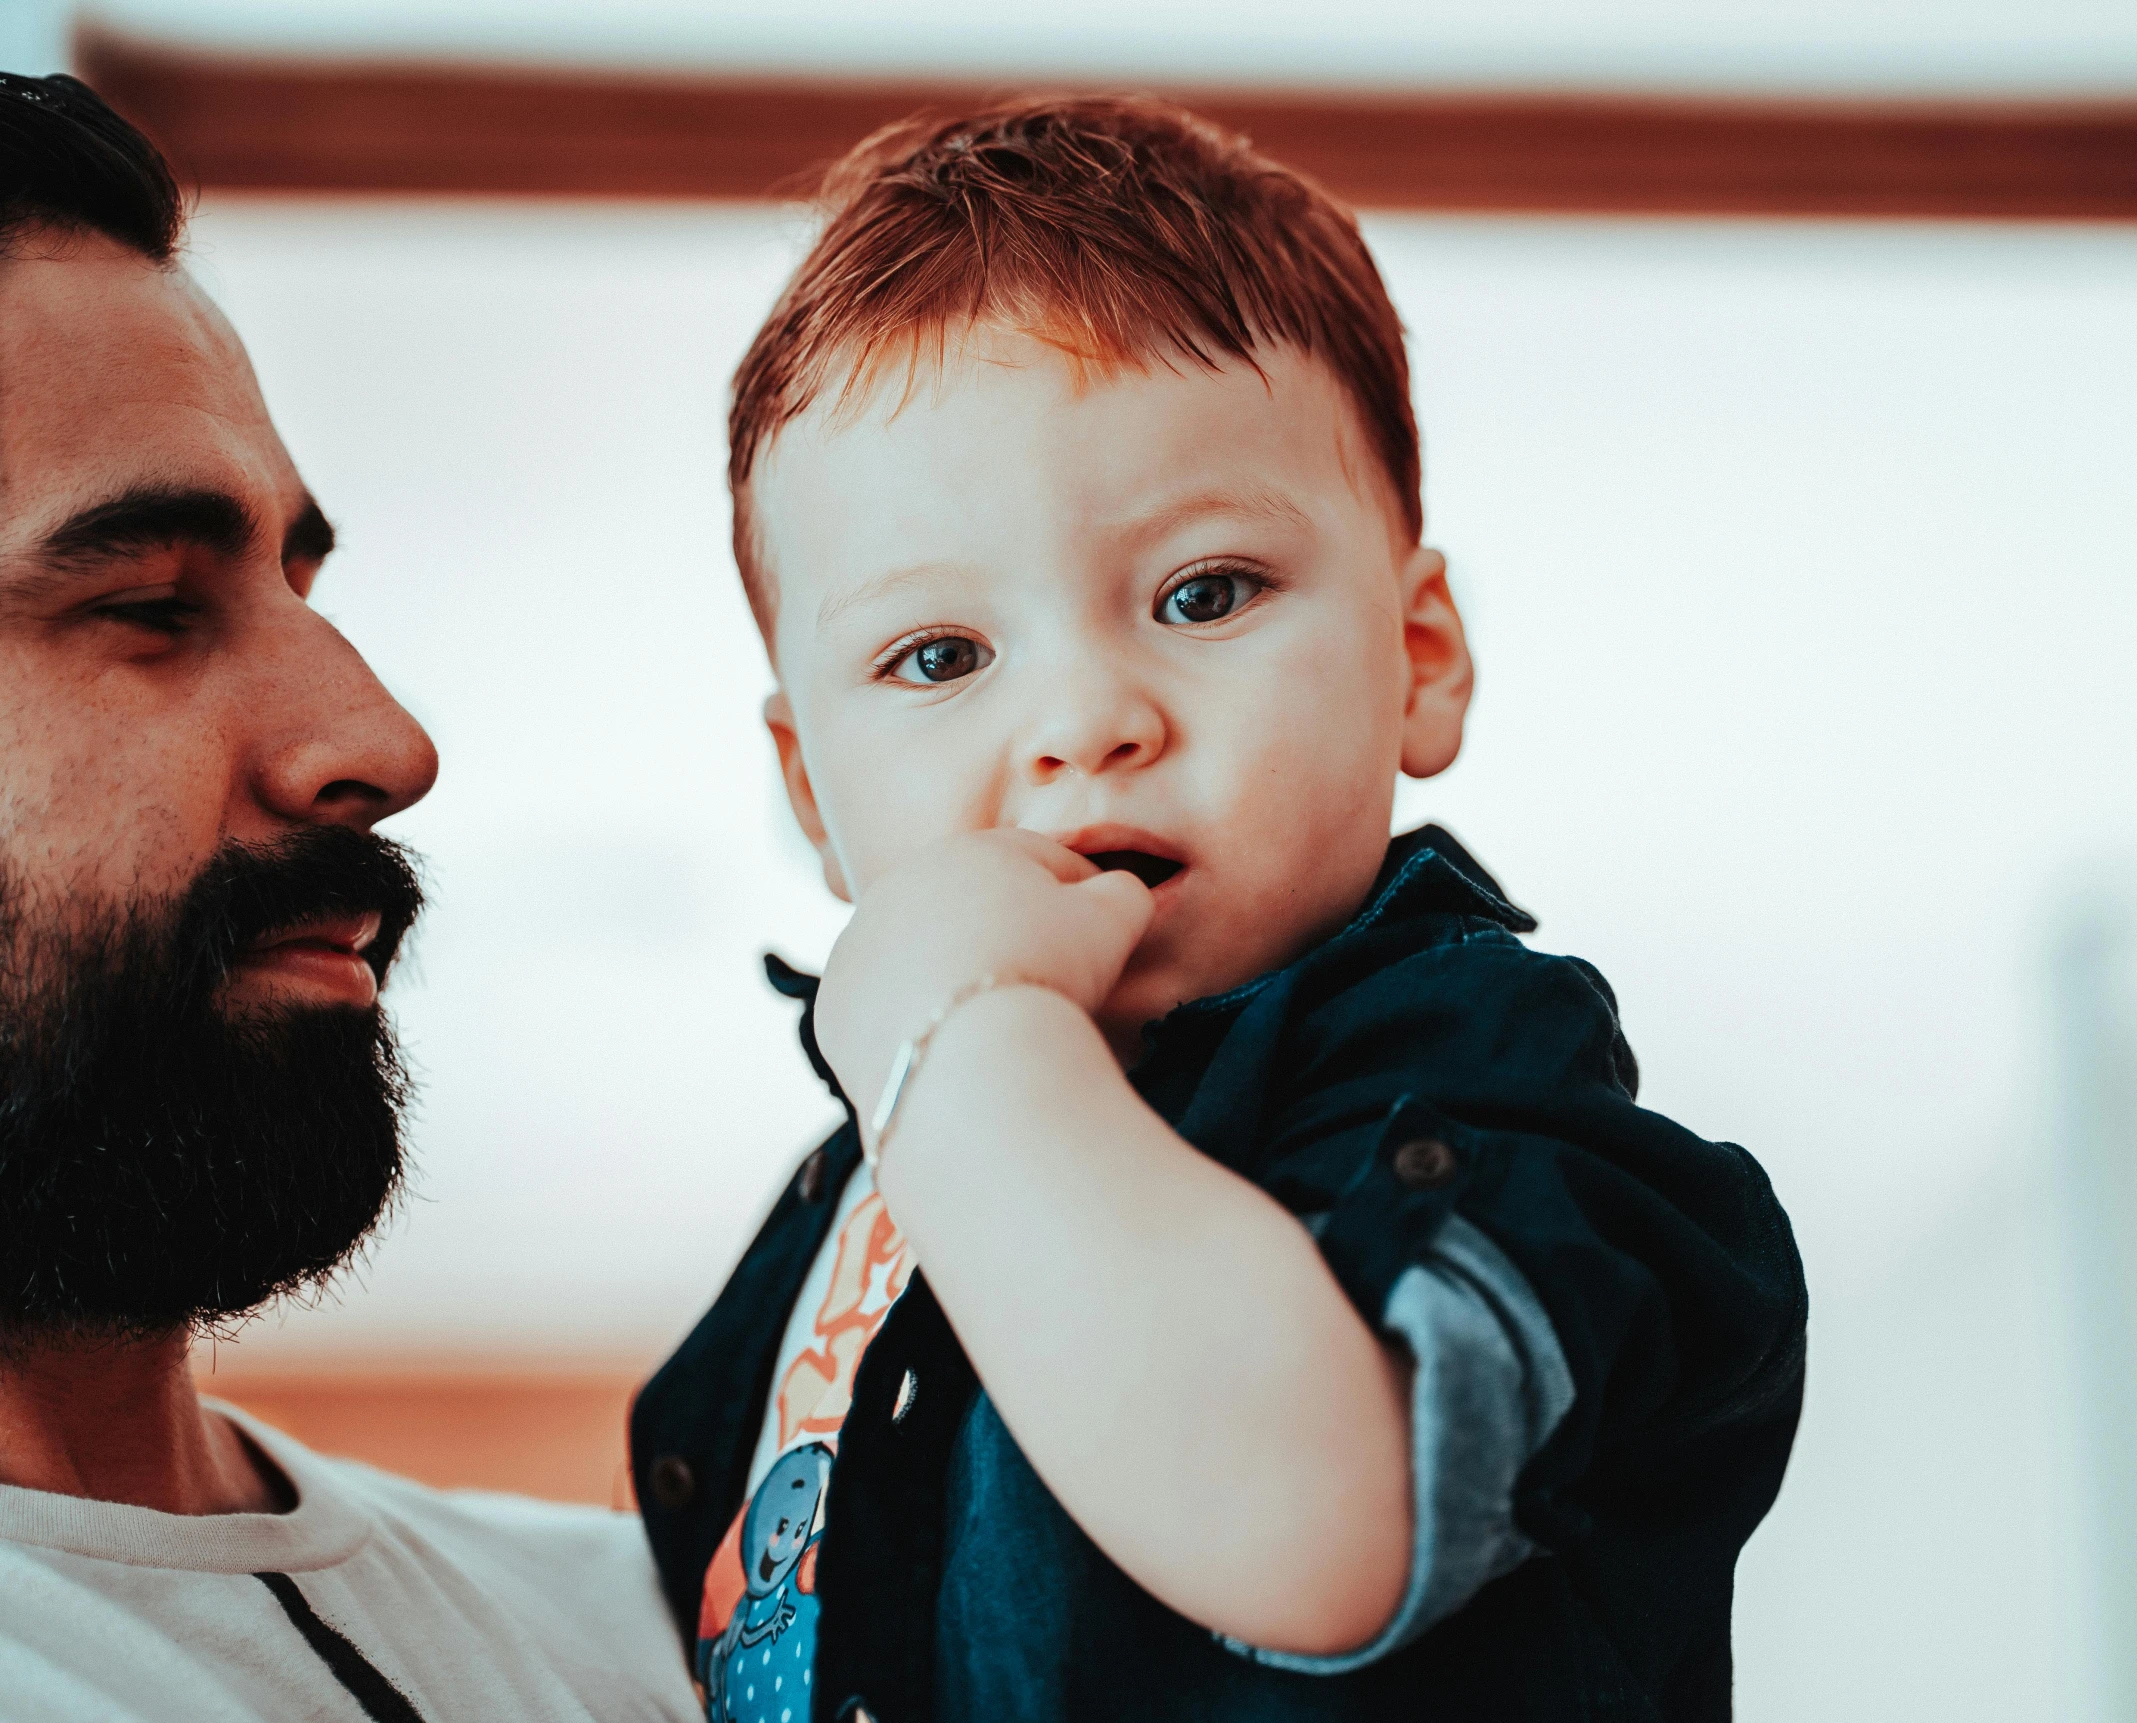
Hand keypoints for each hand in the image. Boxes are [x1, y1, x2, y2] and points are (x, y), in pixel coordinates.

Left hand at [813, 829, 1154, 1117]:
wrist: (967, 1058)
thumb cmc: (1046, 974)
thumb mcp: (1113, 919)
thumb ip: (1123, 891)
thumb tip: (1118, 892)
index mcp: (970, 850)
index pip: (1038, 861)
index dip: (1080, 897)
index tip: (1100, 935)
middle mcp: (899, 885)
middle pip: (972, 907)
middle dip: (1010, 933)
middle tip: (1049, 982)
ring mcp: (858, 944)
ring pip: (923, 955)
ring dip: (957, 976)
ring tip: (998, 1020)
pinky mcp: (834, 1004)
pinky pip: (887, 1009)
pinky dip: (917, 1023)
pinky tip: (953, 1047)